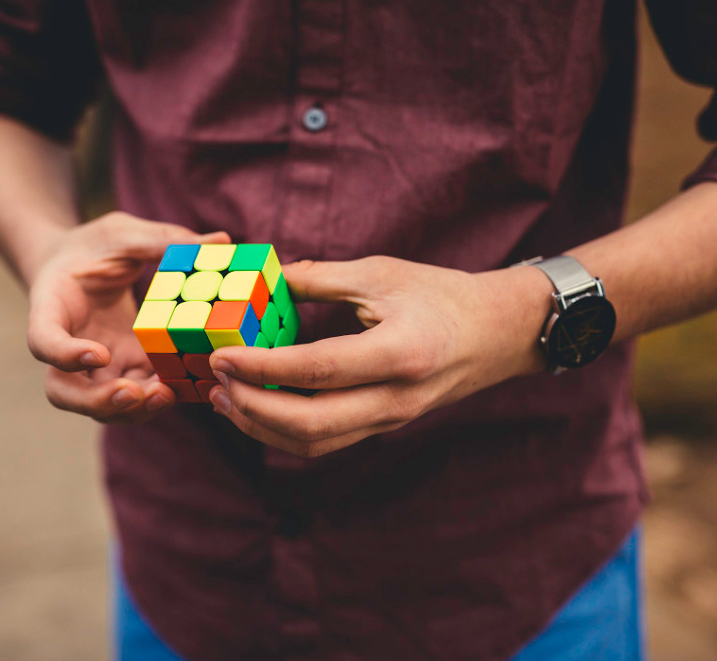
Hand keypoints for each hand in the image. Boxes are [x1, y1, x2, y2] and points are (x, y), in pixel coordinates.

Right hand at [27, 211, 229, 422]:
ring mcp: (96, 365)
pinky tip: (184, 387)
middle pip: (64, 392)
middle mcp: (68, 346)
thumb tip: (222, 240)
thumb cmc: (95, 246)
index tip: (100, 353)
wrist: (82, 263)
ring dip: (132, 408)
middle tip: (134, 392)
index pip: (43, 341)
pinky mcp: (125, 369)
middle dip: (98, 401)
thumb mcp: (124, 234)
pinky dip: (155, 398)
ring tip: (167, 394)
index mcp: (52, 307)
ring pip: (100, 406)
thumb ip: (163, 240)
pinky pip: (136, 395)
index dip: (65, 355)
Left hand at [207, 256, 551, 455]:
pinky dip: (284, 431)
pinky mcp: (383, 424)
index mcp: (399, 353)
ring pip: (314, 443)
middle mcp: (395, 398)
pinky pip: (326, 441)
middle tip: (217, 382)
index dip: (262, 367)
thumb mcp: (382, 273)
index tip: (222, 355)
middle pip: (310, 424)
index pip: (317, 370)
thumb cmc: (442, 295)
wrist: (499, 334)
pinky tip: (258, 408)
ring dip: (262, 427)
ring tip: (225, 399)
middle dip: (252, 408)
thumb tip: (265, 276)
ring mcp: (390, 419)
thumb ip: (320, 278)